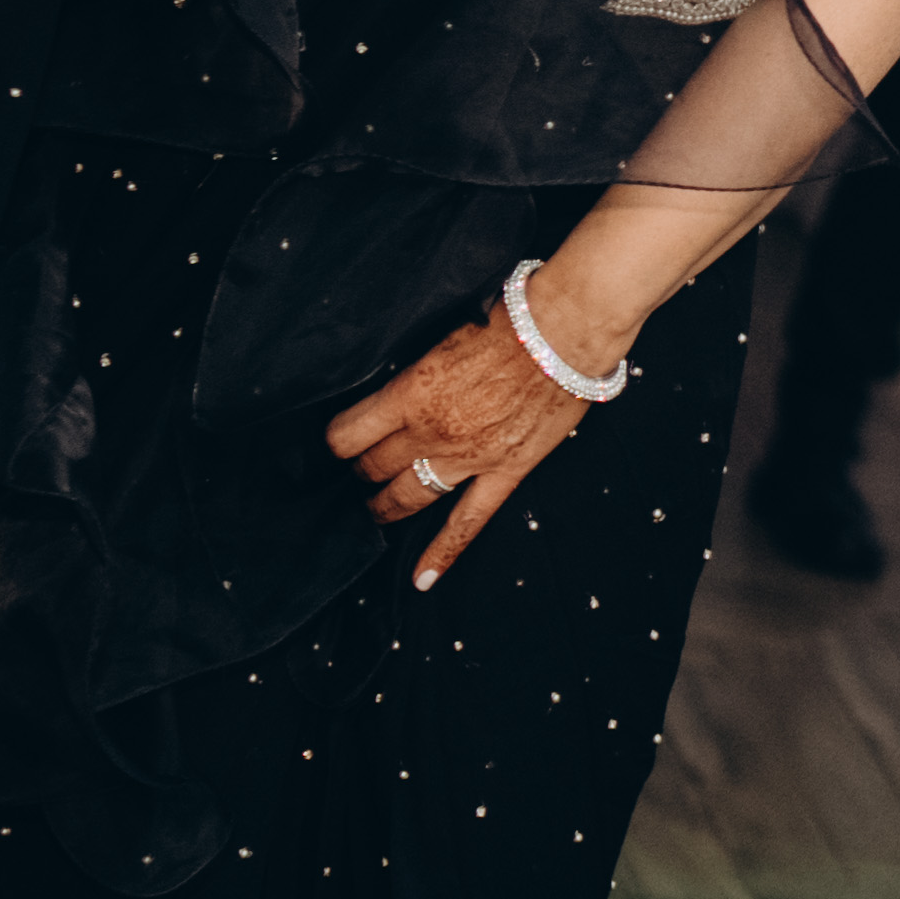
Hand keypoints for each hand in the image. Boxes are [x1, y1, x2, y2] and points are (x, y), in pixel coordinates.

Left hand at [323, 304, 590, 591]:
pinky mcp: (504, 472)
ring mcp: (467, 459)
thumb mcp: (440, 336)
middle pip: (374, 467)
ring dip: (385, 506)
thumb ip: (412, 371)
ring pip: (407, 497)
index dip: (335, 442)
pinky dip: (443, 553)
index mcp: (409, 394)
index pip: (346, 435)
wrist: (563, 330)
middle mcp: (430, 432)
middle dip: (361, 471)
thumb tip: (392, 387)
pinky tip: (422, 578)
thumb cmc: (505, 320)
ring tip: (376, 509)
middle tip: (360, 470)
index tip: (337, 443)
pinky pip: (467, 523)